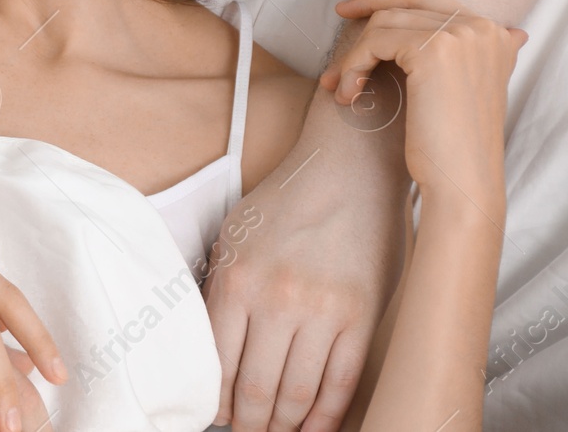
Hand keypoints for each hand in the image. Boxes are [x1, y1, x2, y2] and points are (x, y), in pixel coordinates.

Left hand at [202, 80, 403, 429]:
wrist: (349, 169)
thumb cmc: (286, 202)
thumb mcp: (235, 236)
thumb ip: (222, 290)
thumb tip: (212, 350)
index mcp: (236, 280)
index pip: (217, 362)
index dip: (216, 401)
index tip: (216, 416)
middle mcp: (276, 300)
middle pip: (256, 388)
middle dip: (248, 422)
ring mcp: (322, 311)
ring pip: (297, 395)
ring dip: (284, 425)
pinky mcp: (361, 318)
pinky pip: (340, 382)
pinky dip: (325, 415)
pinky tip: (314, 426)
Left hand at [324, 0, 523, 206]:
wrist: (461, 181)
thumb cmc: (452, 142)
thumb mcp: (464, 87)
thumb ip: (469, 54)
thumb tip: (508, 32)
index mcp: (495, 33)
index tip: (353, 8)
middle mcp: (483, 27)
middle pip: (405, 2)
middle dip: (366, 15)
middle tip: (338, 18)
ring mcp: (460, 36)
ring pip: (384, 24)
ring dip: (355, 55)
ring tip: (343, 88)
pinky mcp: (433, 50)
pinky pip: (374, 42)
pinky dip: (353, 65)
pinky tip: (349, 94)